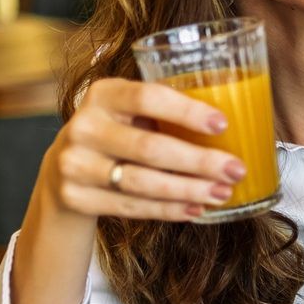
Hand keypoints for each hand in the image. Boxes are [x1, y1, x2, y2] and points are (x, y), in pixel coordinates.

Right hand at [43, 77, 245, 222]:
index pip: (147, 97)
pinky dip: (168, 210)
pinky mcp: (76, 197)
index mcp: (103, 93)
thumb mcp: (132, 113)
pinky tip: (195, 208)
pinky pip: (131, 207)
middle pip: (149, 147)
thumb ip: (167, 113)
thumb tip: (238, 127)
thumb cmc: (120, 133)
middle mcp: (84, 126)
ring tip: (221, 192)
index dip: (186, 111)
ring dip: (188, 190)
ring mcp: (75, 164)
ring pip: (142, 182)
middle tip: (236, 170)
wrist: (65, 168)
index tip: (223, 124)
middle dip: (199, 162)